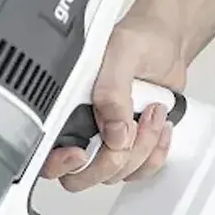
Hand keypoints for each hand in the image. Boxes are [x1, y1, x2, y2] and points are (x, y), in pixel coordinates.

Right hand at [41, 12, 187, 190]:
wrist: (166, 44)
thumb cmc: (137, 39)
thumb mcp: (121, 53)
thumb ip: (112, 92)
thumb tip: (115, 132)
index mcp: (67, 106)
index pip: (48, 153)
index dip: (61, 163)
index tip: (81, 153)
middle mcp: (83, 127)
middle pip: (82, 175)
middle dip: (111, 160)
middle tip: (128, 131)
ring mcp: (108, 140)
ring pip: (116, 174)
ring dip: (141, 149)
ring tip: (152, 113)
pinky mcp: (133, 147)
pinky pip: (140, 171)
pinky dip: (156, 154)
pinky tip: (160, 127)